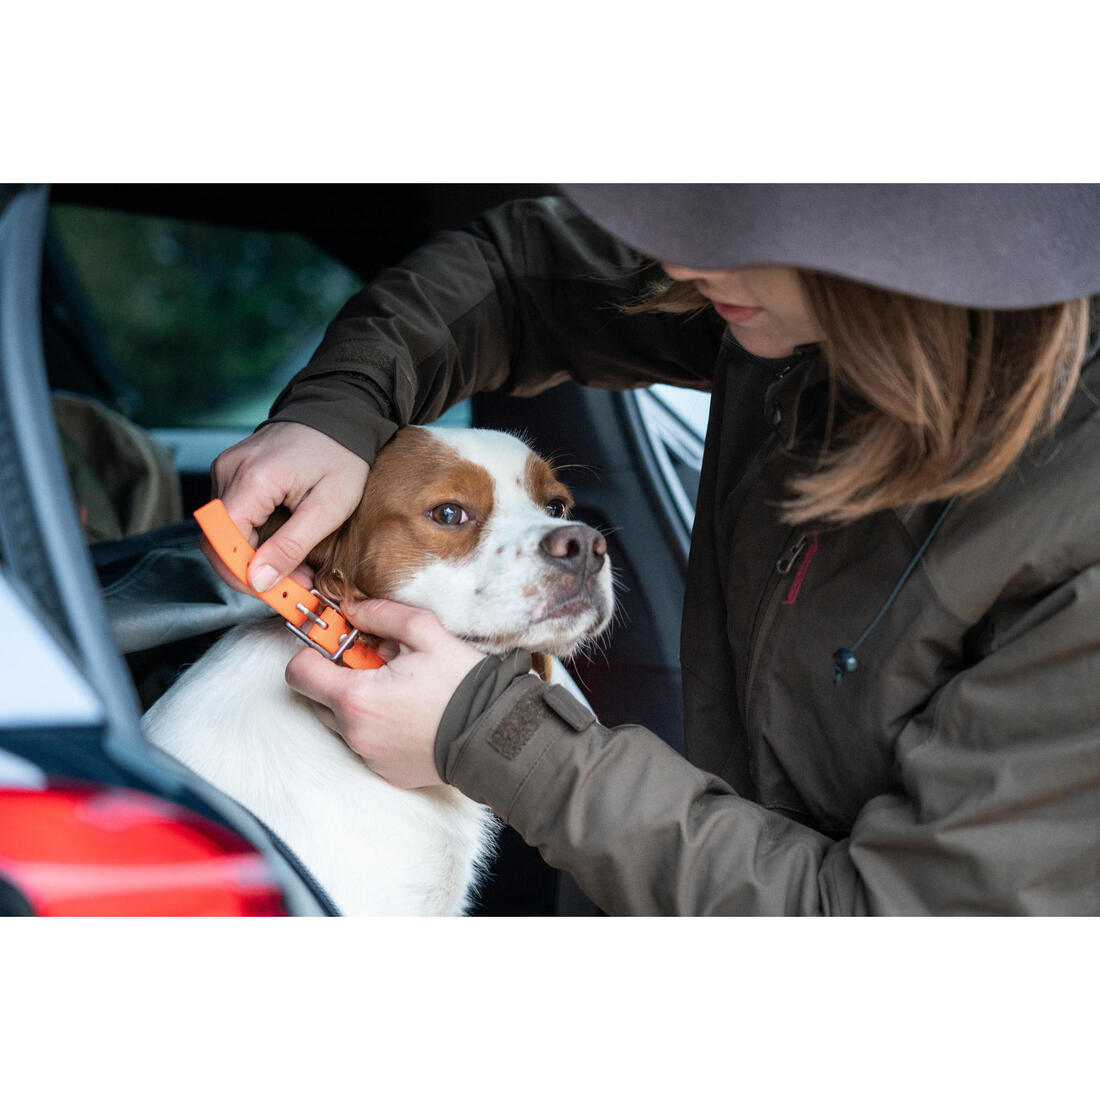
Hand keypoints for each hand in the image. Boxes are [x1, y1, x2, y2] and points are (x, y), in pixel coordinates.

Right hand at [210, 422, 368, 593]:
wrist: (339, 416)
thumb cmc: (340, 456)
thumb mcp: (328, 508)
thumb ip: (291, 546)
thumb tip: (259, 580)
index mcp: (253, 478)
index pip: (223, 540)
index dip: (242, 574)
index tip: (275, 594)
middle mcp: (229, 471)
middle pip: (216, 539)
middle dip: (249, 572)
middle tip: (290, 589)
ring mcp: (226, 469)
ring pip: (221, 531)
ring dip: (251, 558)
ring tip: (293, 570)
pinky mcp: (231, 473)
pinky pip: (230, 516)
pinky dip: (251, 540)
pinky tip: (280, 548)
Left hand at [285, 599, 484, 788]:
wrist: (494, 735)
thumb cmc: (463, 685)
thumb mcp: (426, 633)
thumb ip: (382, 615)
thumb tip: (354, 610)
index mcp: (356, 697)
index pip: (298, 673)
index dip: (311, 652)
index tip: (334, 643)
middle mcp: (354, 733)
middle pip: (316, 698)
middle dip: (336, 677)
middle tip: (375, 664)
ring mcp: (368, 756)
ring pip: (341, 722)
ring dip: (357, 703)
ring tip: (397, 690)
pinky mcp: (385, 771)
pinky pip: (365, 744)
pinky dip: (377, 727)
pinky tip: (408, 715)